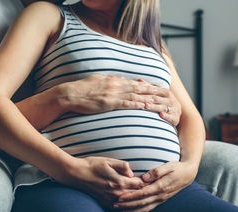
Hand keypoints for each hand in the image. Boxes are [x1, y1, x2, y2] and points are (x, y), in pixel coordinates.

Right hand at [59, 74, 181, 125]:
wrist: (70, 94)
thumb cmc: (82, 89)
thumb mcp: (98, 80)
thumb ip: (110, 80)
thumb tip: (119, 79)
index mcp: (115, 81)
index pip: (135, 83)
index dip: (149, 85)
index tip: (159, 88)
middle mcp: (117, 85)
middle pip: (140, 89)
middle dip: (155, 91)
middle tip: (167, 93)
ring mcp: (114, 94)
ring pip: (136, 96)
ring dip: (150, 99)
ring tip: (162, 101)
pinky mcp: (109, 103)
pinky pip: (126, 104)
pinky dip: (137, 105)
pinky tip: (146, 107)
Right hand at [65, 156, 147, 207]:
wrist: (75, 174)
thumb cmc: (91, 165)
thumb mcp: (108, 161)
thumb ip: (122, 166)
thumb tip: (132, 173)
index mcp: (119, 182)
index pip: (138, 184)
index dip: (145, 181)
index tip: (149, 179)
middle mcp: (116, 193)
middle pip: (135, 194)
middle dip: (142, 190)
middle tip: (149, 187)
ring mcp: (109, 199)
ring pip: (127, 201)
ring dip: (134, 198)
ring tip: (141, 195)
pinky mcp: (104, 203)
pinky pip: (118, 205)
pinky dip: (124, 203)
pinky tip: (127, 200)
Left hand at [112, 161, 196, 211]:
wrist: (188, 174)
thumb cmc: (177, 168)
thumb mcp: (168, 166)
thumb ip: (156, 171)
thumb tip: (145, 178)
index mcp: (161, 186)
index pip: (143, 193)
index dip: (131, 196)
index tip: (120, 197)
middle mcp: (160, 195)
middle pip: (141, 203)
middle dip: (127, 205)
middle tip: (114, 205)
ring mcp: (160, 199)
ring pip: (144, 208)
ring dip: (131, 211)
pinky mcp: (160, 200)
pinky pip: (148, 208)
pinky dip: (138, 211)